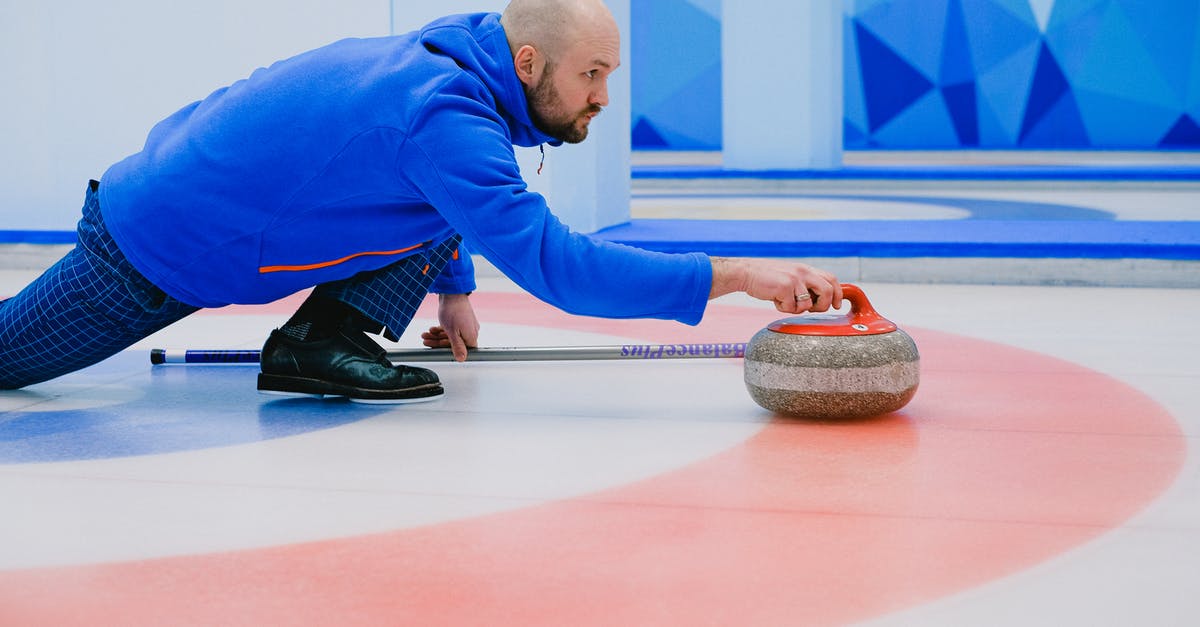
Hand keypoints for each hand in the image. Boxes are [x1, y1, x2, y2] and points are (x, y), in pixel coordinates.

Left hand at [420, 293, 478, 360]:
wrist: (452, 293)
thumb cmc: (453, 311)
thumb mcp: (452, 332)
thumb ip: (457, 347)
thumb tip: (462, 359)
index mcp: (471, 336)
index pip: (462, 351)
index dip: (449, 351)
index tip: (438, 351)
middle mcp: (471, 331)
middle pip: (454, 343)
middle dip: (438, 342)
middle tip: (426, 340)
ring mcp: (466, 325)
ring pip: (451, 335)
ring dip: (437, 336)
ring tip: (426, 334)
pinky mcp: (462, 320)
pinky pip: (452, 329)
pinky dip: (442, 330)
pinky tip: (432, 329)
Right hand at [709, 257, 842, 313]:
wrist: (744, 272)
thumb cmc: (765, 278)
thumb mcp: (789, 276)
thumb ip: (803, 284)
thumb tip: (817, 299)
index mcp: (805, 269)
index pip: (831, 279)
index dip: (837, 294)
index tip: (836, 305)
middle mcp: (803, 272)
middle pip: (827, 290)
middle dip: (823, 305)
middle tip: (811, 310)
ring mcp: (794, 279)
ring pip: (808, 304)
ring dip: (796, 309)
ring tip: (784, 301)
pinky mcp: (784, 287)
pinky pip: (791, 307)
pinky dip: (782, 308)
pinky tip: (774, 299)